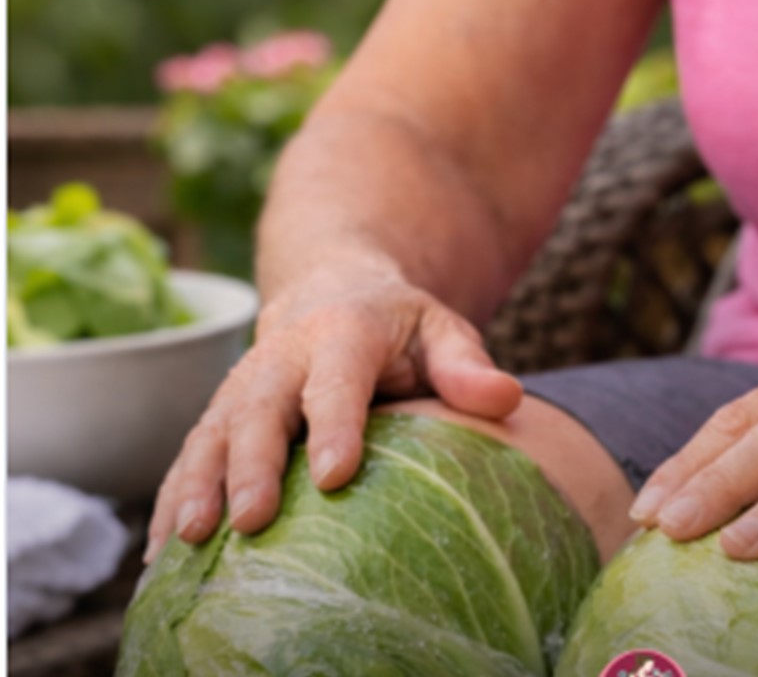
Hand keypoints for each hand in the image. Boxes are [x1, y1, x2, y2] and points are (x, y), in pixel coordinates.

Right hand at [145, 255, 521, 561]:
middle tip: (251, 519)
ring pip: (214, 433)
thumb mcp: (440, 329)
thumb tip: (507, 398)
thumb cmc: (398, 325)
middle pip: (260, 409)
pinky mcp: (221, 413)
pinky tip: (167, 553)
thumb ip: (467, 364)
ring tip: (190, 540)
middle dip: (252, 465)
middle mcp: (282, 357)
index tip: (334, 476)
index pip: (337, 381)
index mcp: (343, 332)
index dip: (334, 425)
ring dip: (199, 485)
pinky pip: (191, 455)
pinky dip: (175, 498)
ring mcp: (244, 385)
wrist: (330, 289)